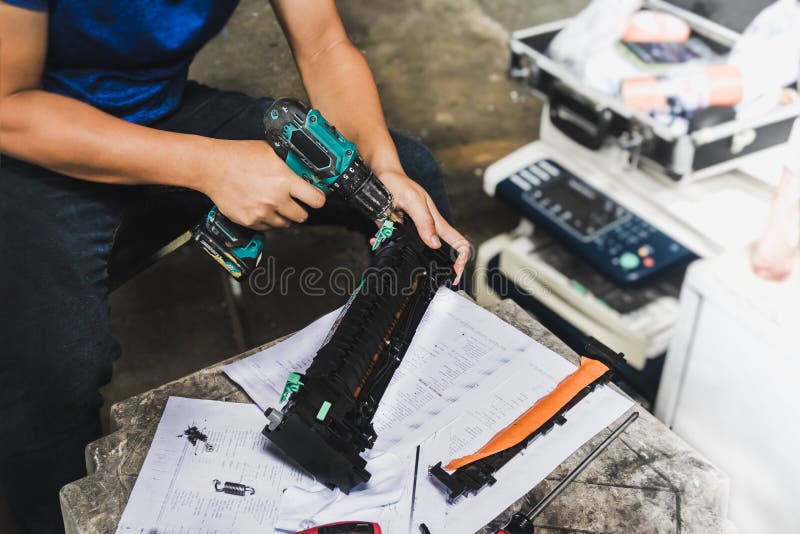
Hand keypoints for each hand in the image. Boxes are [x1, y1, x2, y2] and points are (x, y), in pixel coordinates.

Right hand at [197, 139, 325, 230]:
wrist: (211, 167)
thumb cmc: (239, 156)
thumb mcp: (271, 152)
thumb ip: (290, 165)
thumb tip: (306, 172)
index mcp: (284, 180)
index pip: (316, 200)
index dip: (318, 199)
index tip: (315, 198)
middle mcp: (275, 199)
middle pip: (302, 216)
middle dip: (300, 209)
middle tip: (295, 202)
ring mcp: (262, 212)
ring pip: (285, 225)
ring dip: (284, 217)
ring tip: (276, 204)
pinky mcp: (249, 221)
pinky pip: (267, 228)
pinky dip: (267, 220)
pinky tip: (262, 207)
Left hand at [378, 169, 469, 283]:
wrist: (380, 176)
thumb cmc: (399, 182)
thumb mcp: (413, 200)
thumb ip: (424, 221)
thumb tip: (434, 244)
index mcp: (436, 221)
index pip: (458, 242)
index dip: (461, 259)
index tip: (455, 272)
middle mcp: (426, 228)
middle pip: (439, 252)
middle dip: (438, 268)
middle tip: (435, 281)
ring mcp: (411, 231)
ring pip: (414, 251)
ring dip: (406, 258)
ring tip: (401, 264)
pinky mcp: (396, 231)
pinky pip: (393, 243)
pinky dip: (383, 245)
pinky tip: (377, 243)